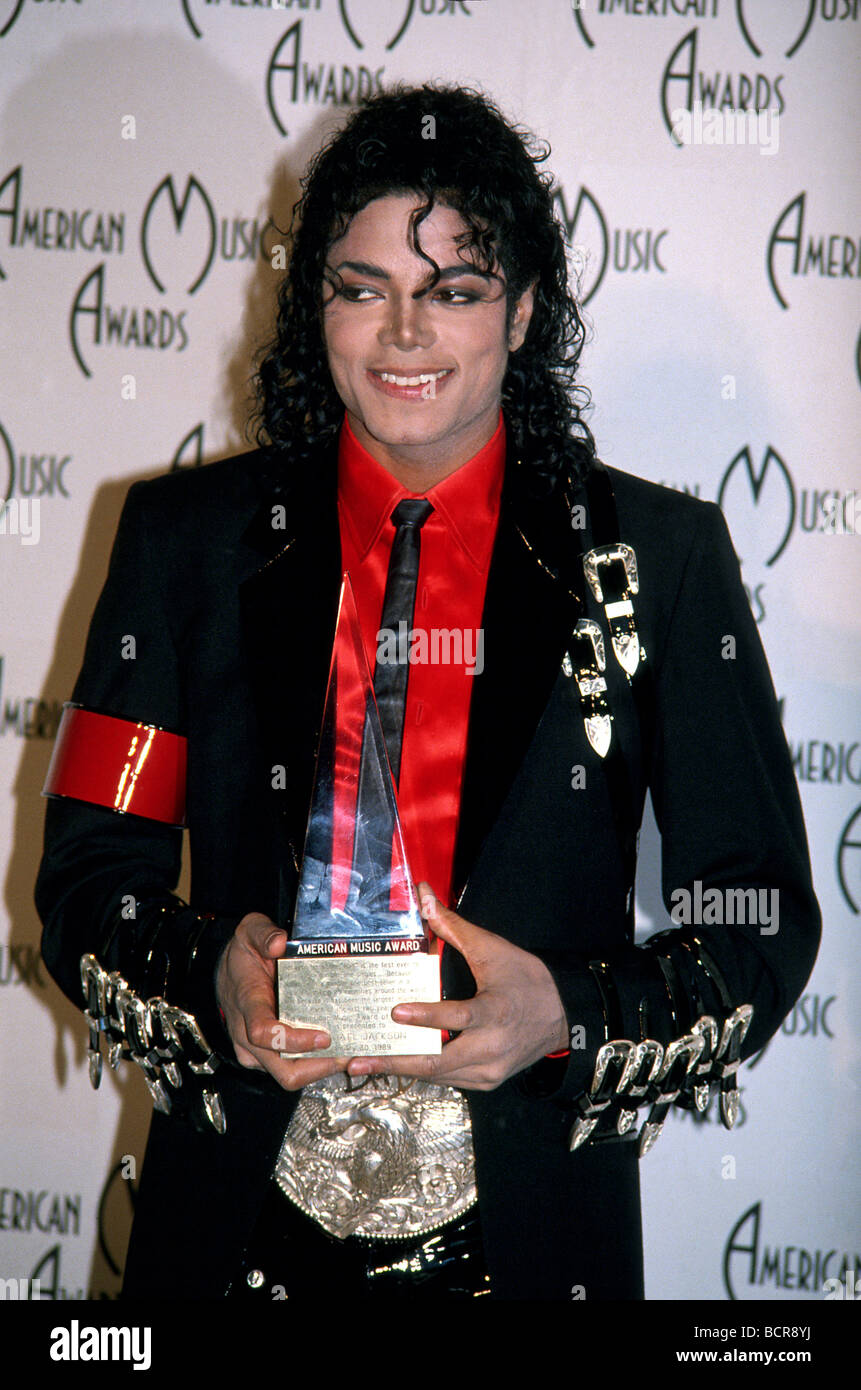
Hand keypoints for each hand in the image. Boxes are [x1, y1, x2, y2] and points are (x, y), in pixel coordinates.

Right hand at [216, 912, 348, 1090]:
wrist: (227, 974)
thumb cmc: (242, 957)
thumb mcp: (250, 932)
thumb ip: (263, 933)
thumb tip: (278, 942)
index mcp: (247, 1004)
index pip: (264, 1033)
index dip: (296, 1040)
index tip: (324, 1036)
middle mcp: (247, 1035)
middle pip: (283, 1069)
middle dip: (318, 1067)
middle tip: (347, 1053)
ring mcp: (254, 1051)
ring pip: (288, 1075)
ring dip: (319, 1069)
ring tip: (347, 1054)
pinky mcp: (263, 1057)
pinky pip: (289, 1070)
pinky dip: (313, 1067)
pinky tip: (334, 1053)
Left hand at [347, 885, 568, 1090]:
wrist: (564, 1017)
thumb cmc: (527, 981)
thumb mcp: (492, 950)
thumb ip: (453, 928)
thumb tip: (424, 897)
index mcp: (495, 1012)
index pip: (458, 1017)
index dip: (427, 1017)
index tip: (396, 1013)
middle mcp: (492, 1048)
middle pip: (437, 1061)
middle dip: (395, 1061)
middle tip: (358, 1059)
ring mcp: (489, 1070)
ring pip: (438, 1075)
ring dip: (401, 1069)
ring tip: (365, 1063)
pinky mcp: (487, 1081)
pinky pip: (449, 1080)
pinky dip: (422, 1073)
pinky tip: (396, 1064)